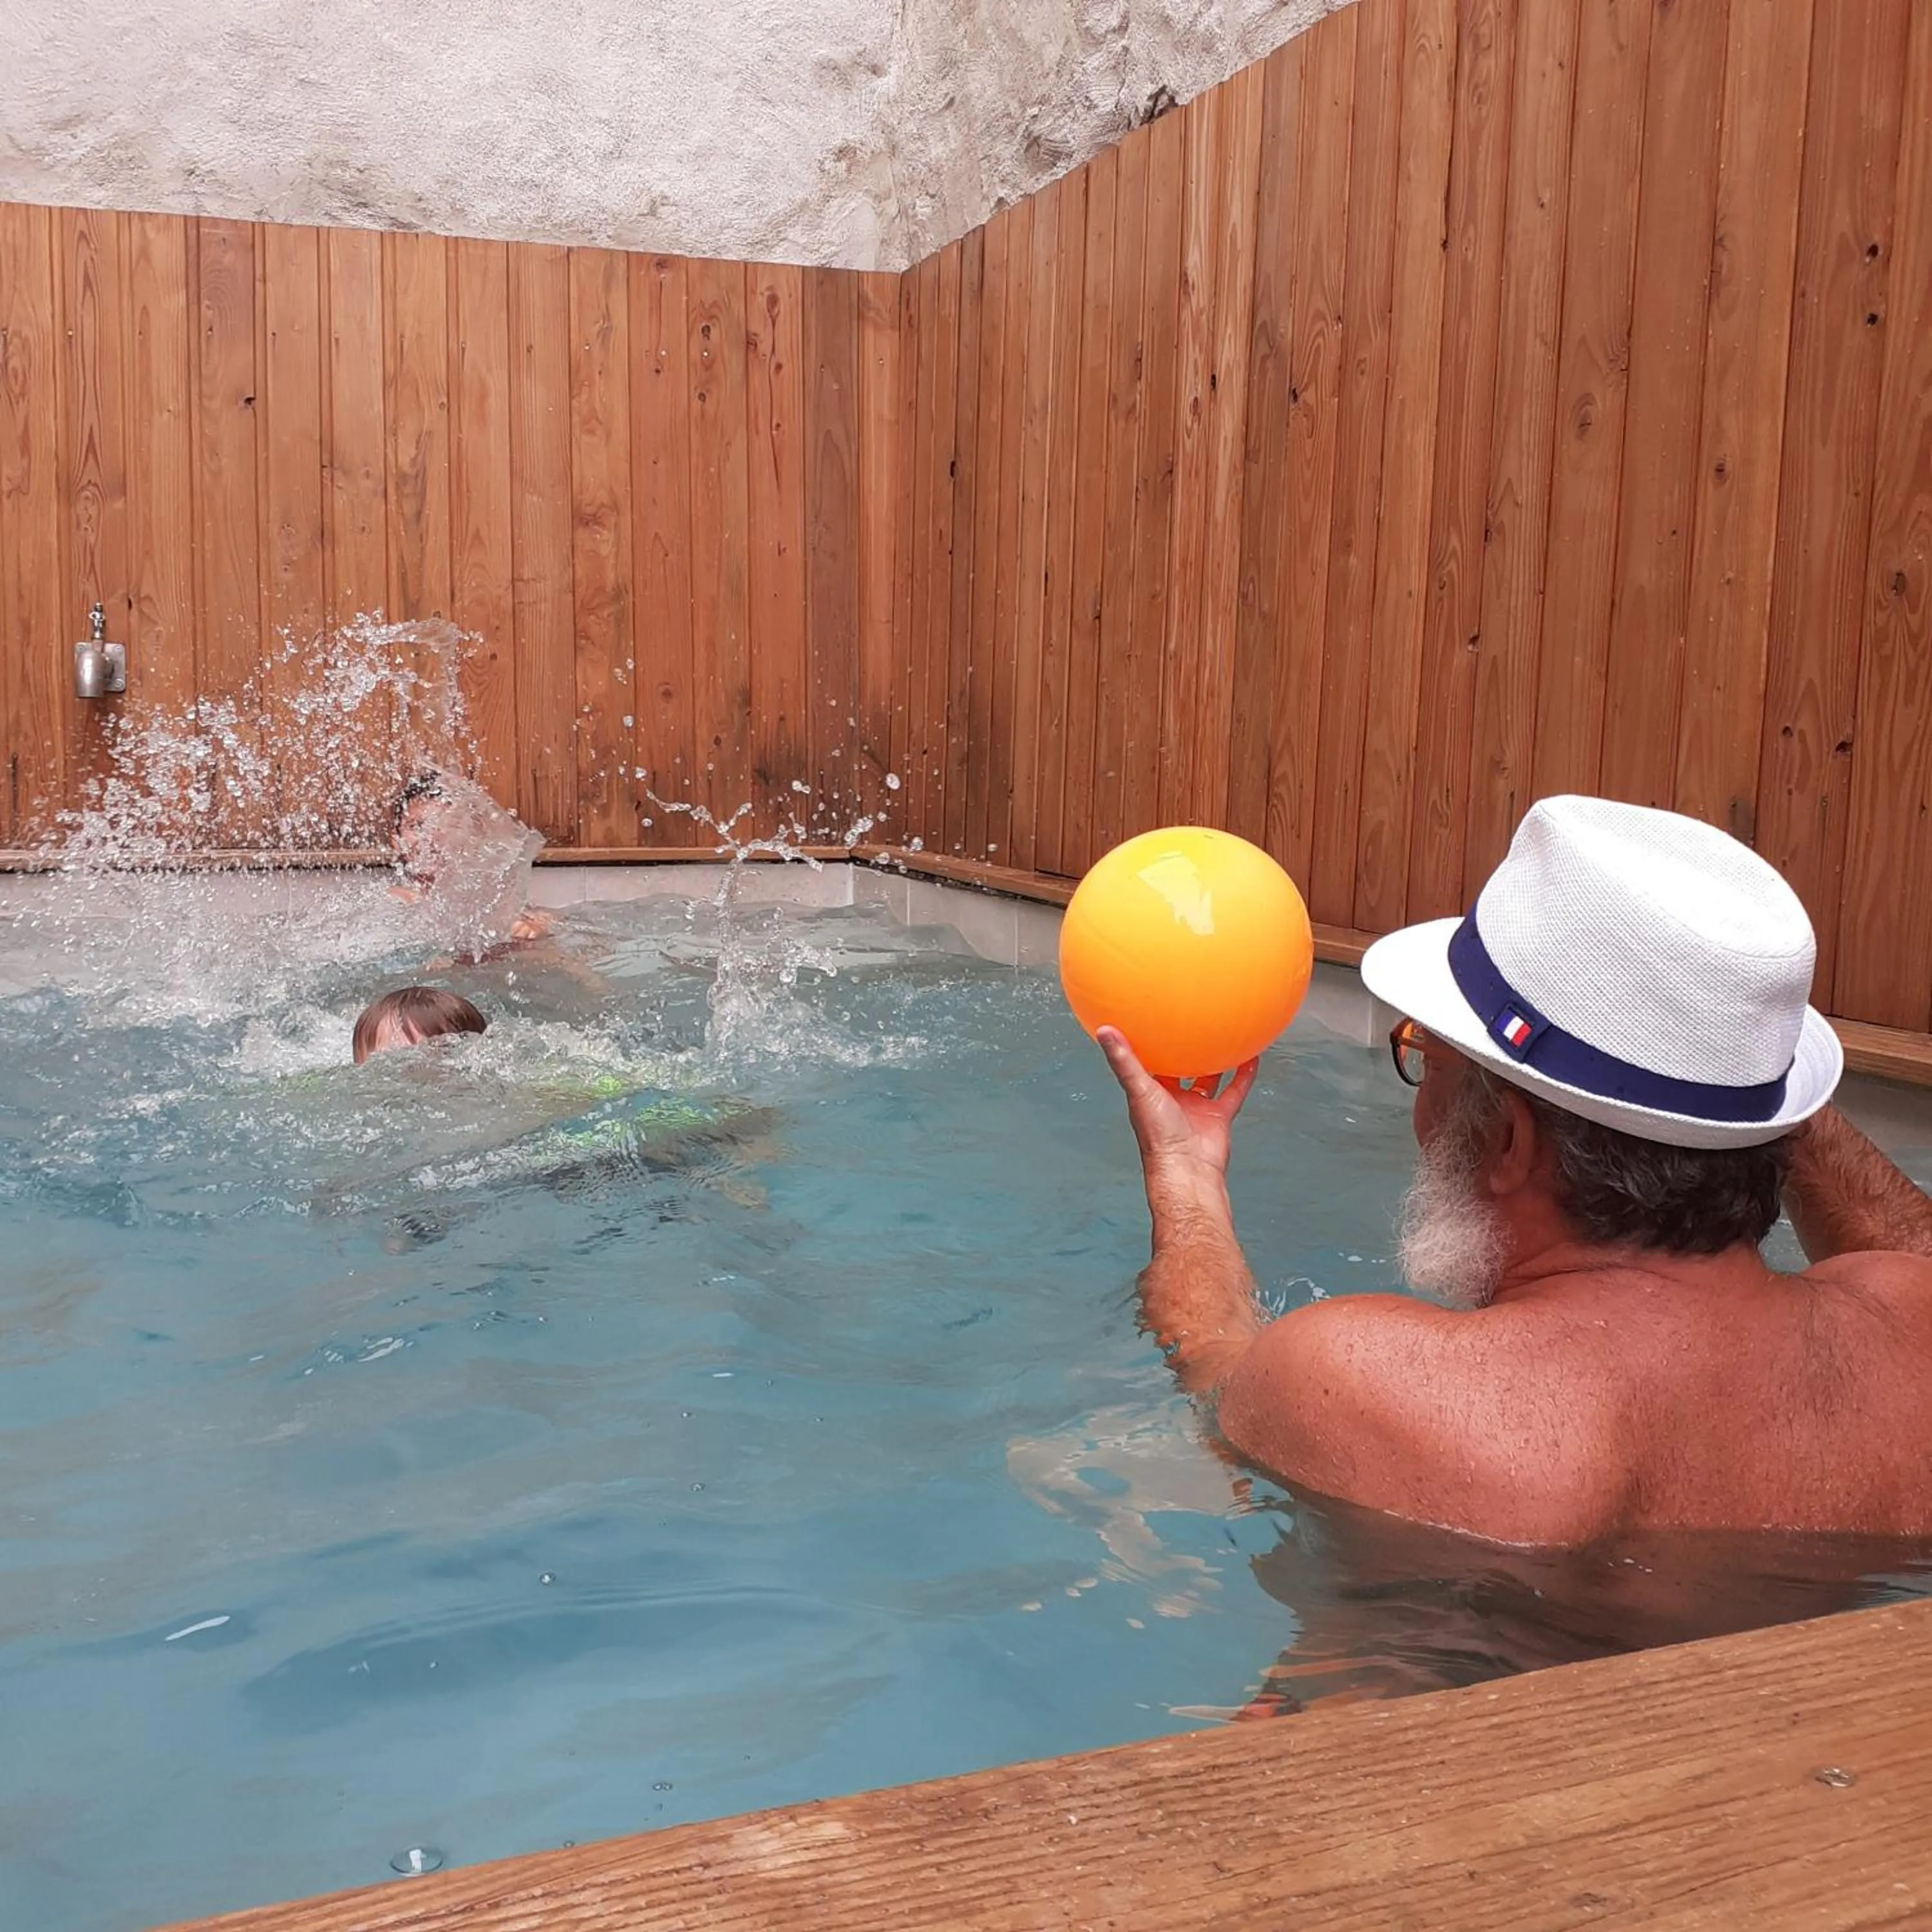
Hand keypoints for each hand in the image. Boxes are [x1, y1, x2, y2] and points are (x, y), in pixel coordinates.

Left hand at [1097, 1027, 1258, 1198]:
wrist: (1188, 1167)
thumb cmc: (1158, 1136)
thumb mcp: (1138, 1089)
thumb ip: (1123, 1060)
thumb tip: (1104, 1030)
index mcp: (1149, 1094)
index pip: (1145, 1066)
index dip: (1146, 1047)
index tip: (1150, 1025)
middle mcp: (1172, 1101)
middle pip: (1177, 1072)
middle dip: (1181, 1054)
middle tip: (1188, 1028)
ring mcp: (1196, 1108)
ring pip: (1208, 1080)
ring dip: (1215, 1062)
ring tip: (1222, 1038)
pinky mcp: (1218, 1116)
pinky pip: (1234, 1091)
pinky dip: (1242, 1076)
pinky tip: (1250, 1057)